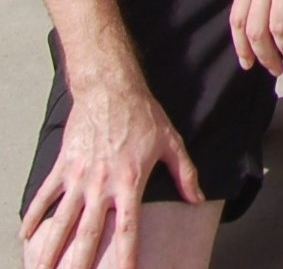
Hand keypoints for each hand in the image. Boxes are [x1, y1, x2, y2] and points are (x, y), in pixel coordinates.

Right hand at [20, 72, 202, 268]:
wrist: (111, 90)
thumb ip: (185, 173)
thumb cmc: (143, 115)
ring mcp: (79, 177)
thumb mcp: (171, 142)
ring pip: (60, 221)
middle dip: (78, 263)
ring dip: (49, 248)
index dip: (125, 256)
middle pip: (87, 234)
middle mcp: (101, 185)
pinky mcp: (62, 167)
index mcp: (130, 182)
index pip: (127, 229)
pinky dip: (33, 216)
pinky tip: (25, 237)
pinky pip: (44, 197)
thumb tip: (198, 199)